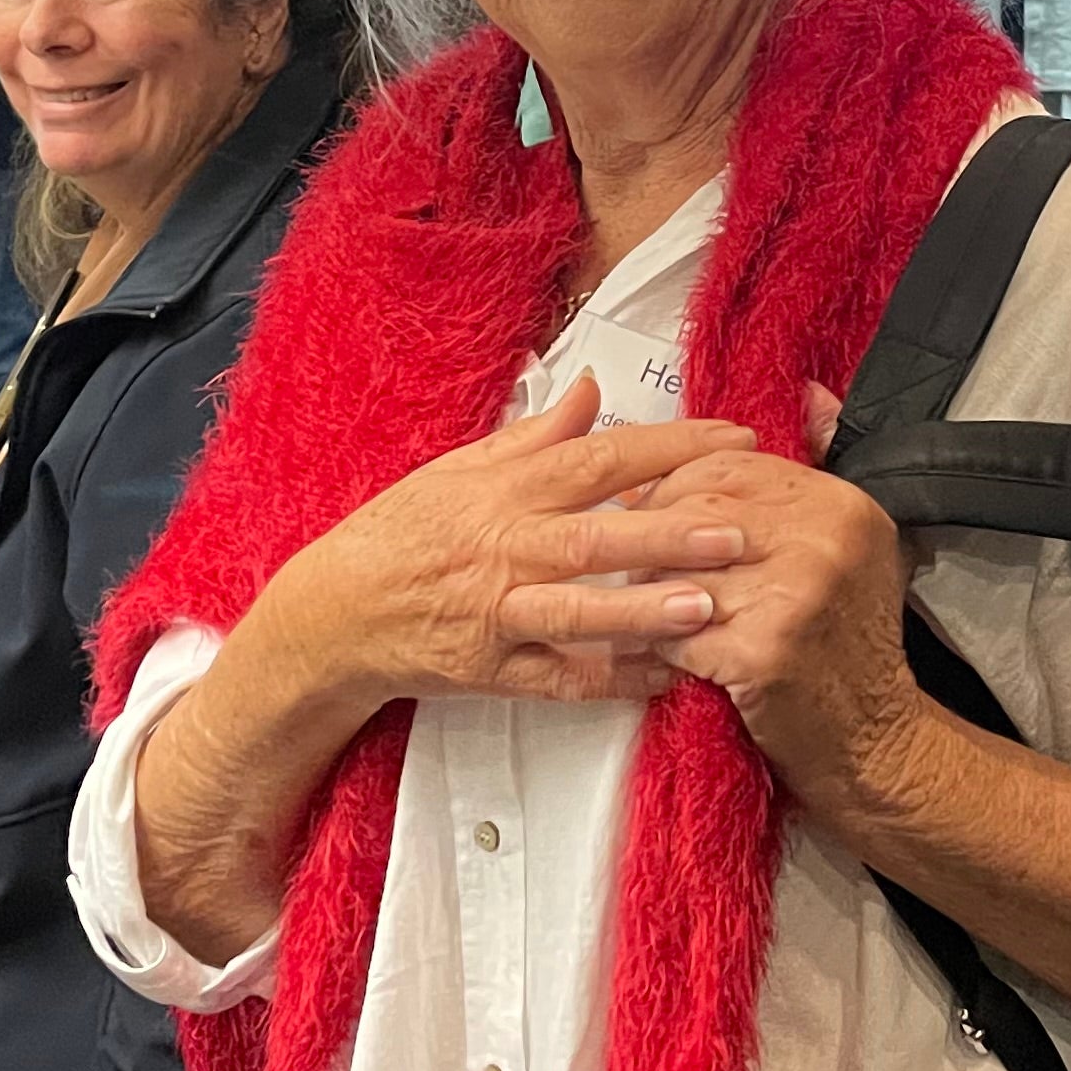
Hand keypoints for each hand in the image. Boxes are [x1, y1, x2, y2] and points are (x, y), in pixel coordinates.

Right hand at [259, 375, 759, 709]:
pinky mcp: (490, 672)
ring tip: (704, 606)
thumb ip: (533, 435)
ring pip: (579, 612)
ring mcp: (498, 614)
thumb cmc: (398, 535)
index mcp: (504, 490)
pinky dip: (611, 681)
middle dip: (671, 534)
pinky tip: (665, 678)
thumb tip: (591, 389)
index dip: (671, 448)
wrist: (332, 614)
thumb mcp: (457, 469)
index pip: (600, 458)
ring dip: (643, 611)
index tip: (733, 443)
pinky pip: (559, 681)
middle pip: (598, 537)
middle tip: (739, 531)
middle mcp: (505, 549)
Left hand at [646, 384, 933, 811]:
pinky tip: (657, 652)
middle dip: (651, 533)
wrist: (874, 742)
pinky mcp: (764, 651)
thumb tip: (808, 394)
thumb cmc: (848, 645)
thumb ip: (825, 464)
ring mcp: (796, 593)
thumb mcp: (858, 542)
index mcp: (841, 503)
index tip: (650, 506)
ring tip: (637, 607)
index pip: (728, 463)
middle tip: (632, 561)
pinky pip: (677, 630)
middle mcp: (825, 538)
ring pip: (678, 568)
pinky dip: (656, 644)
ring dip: (646, 592)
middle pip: (696, 505)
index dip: (675, 482)